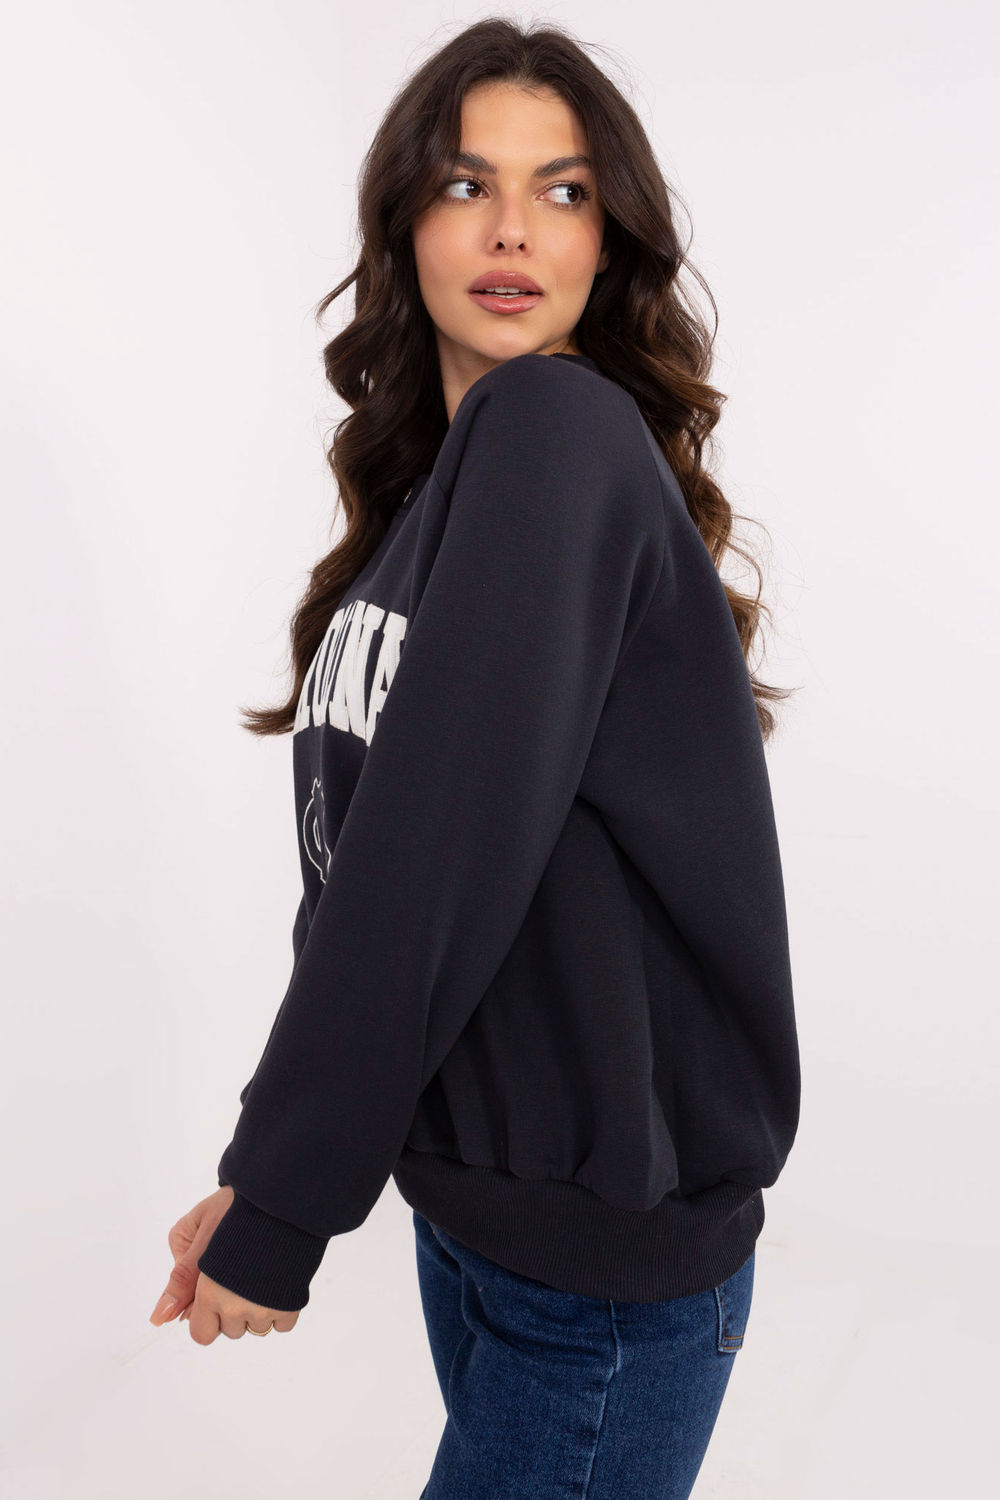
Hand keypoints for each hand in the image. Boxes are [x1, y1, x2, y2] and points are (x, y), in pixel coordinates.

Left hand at [149, 1185, 300, 1343]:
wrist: (280, 1190)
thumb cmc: (234, 1205)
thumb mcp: (195, 1231)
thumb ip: (179, 1279)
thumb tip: (160, 1318)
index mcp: (208, 1290)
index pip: (201, 1333)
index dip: (205, 1314)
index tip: (214, 1292)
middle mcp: (235, 1305)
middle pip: (230, 1330)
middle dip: (231, 1308)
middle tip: (238, 1272)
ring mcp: (266, 1307)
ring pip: (257, 1328)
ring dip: (257, 1309)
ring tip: (259, 1273)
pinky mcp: (292, 1302)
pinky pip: (282, 1325)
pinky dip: (281, 1308)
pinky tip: (276, 1281)